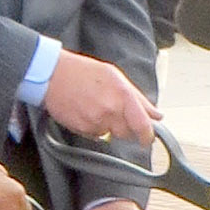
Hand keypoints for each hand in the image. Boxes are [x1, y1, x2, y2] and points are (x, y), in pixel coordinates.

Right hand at [41, 50, 160, 143]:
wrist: (53, 74)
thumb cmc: (84, 72)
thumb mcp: (116, 77)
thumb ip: (139, 98)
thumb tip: (156, 115)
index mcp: (123, 95)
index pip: (143, 125)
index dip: (147, 136)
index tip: (147, 138)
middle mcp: (110, 110)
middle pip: (127, 133)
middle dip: (125, 127)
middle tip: (114, 111)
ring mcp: (95, 122)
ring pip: (110, 134)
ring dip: (108, 126)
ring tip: (96, 107)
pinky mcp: (82, 130)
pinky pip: (95, 135)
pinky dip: (94, 127)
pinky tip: (86, 111)